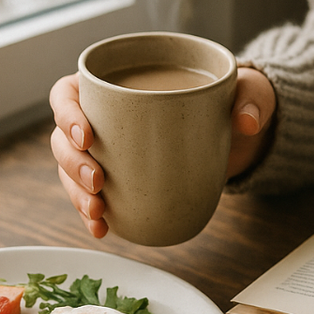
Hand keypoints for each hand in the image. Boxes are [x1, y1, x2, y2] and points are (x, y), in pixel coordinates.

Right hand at [48, 67, 275, 237]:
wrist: (236, 134)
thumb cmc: (228, 100)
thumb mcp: (246, 91)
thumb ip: (250, 98)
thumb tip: (247, 122)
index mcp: (113, 84)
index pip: (68, 93)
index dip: (67, 114)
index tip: (87, 136)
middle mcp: (100, 118)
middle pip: (63, 138)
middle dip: (72, 163)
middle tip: (98, 182)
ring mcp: (105, 152)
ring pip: (70, 171)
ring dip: (76, 194)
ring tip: (98, 212)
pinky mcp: (117, 180)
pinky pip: (92, 197)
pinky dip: (92, 215)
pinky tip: (102, 229)